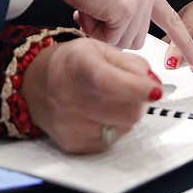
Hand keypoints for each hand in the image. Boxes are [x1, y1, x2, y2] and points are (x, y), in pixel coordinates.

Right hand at [21, 39, 160, 152]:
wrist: (36, 84)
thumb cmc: (73, 63)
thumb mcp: (101, 49)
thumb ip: (133, 64)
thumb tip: (154, 85)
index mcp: (77, 65)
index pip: (108, 81)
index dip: (135, 87)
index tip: (156, 91)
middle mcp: (68, 96)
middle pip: (126, 111)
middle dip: (139, 101)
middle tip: (132, 90)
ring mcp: (68, 124)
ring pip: (123, 128)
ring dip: (126, 115)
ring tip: (110, 101)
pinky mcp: (71, 143)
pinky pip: (111, 141)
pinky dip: (113, 127)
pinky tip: (99, 114)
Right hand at [36, 0, 192, 70]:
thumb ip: (121, 11)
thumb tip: (114, 36)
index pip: (171, 19)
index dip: (183, 41)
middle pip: (137, 39)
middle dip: (113, 36)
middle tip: (93, 17)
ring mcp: (138, 3)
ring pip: (123, 42)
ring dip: (101, 33)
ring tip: (89, 10)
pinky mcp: (125, 11)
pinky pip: (110, 39)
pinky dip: (94, 31)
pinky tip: (86, 11)